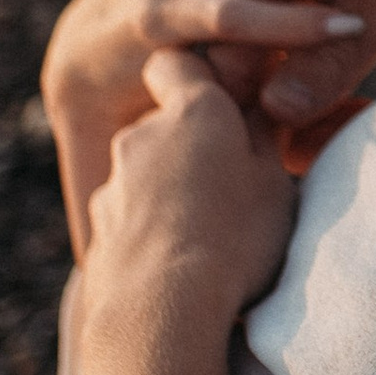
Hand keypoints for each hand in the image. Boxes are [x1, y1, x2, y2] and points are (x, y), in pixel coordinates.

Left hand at [80, 48, 300, 341]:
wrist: (159, 311)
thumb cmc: (234, 239)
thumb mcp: (274, 182)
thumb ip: (265, 136)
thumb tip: (265, 104)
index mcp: (193, 110)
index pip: (176, 63)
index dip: (198, 76)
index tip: (228, 103)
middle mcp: (142, 135)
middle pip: (163, 121)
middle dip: (190, 143)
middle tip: (233, 183)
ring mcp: (114, 183)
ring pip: (145, 171)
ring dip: (169, 189)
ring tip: (208, 234)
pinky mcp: (100, 229)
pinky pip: (131, 216)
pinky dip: (149, 229)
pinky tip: (176, 265)